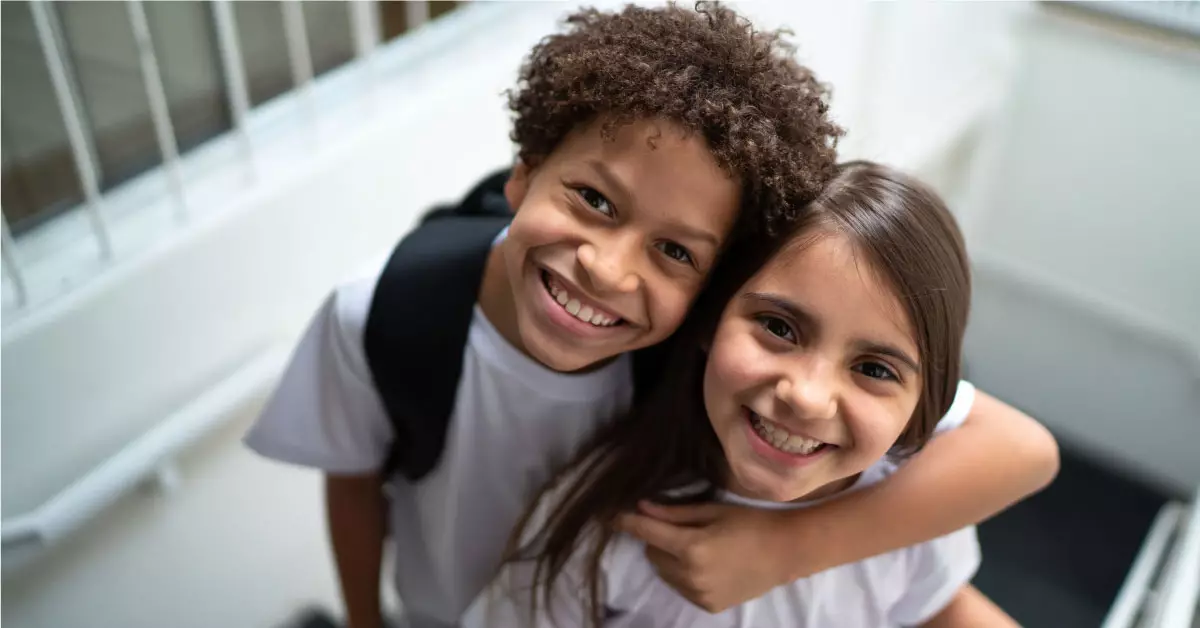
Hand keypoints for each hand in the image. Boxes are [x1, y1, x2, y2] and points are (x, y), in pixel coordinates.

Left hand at [614, 500, 806, 612]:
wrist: (785, 553)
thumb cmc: (750, 523)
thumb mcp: (712, 511)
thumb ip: (674, 512)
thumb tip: (640, 507)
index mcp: (692, 546)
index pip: (646, 532)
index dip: (626, 522)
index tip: (610, 514)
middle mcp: (690, 574)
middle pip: (651, 553)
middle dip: (656, 538)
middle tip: (680, 528)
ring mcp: (699, 594)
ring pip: (663, 572)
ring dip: (668, 558)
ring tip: (695, 546)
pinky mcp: (707, 605)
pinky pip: (679, 586)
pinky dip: (682, 574)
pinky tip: (705, 564)